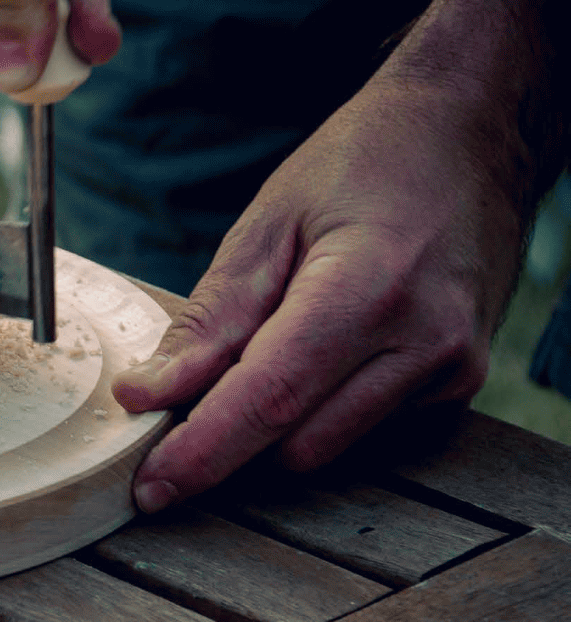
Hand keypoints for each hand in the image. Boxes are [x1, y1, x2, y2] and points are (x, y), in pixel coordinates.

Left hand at [111, 74, 526, 513]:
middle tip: (184, 394)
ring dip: (274, 422)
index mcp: (369, 287)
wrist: (472, 133)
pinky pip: (360, 429)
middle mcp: (424, 341)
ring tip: (269, 343)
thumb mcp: (267, 223)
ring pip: (325, 447)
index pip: (271, 399)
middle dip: (227, 434)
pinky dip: (318, 407)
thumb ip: (210, 319)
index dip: (203, 453)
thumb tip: (148, 394)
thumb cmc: (365, 163)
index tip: (150, 488)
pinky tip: (323, 347)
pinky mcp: (458, 385)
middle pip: (294, 441)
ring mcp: (451, 369)